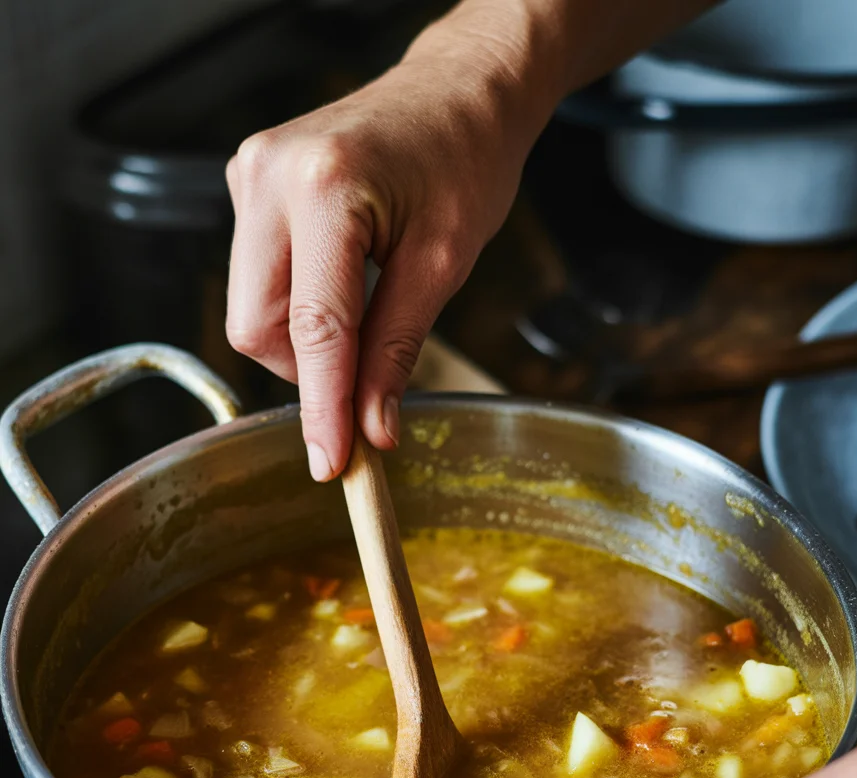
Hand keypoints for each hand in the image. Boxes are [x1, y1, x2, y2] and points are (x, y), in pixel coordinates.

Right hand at [225, 39, 539, 479]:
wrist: (454, 90)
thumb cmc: (464, 159)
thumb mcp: (445, 262)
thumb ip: (399, 347)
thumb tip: (370, 427)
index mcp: (325, 188)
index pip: (312, 328)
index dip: (321, 408)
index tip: (331, 465)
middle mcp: (268, 176)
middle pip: (256, 326)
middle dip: (309, 370)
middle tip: (365, 377)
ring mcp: (249, 175)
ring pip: (251, 309)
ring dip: (304, 339)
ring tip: (365, 308)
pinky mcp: (248, 184)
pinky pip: (256, 278)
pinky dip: (298, 305)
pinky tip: (343, 282)